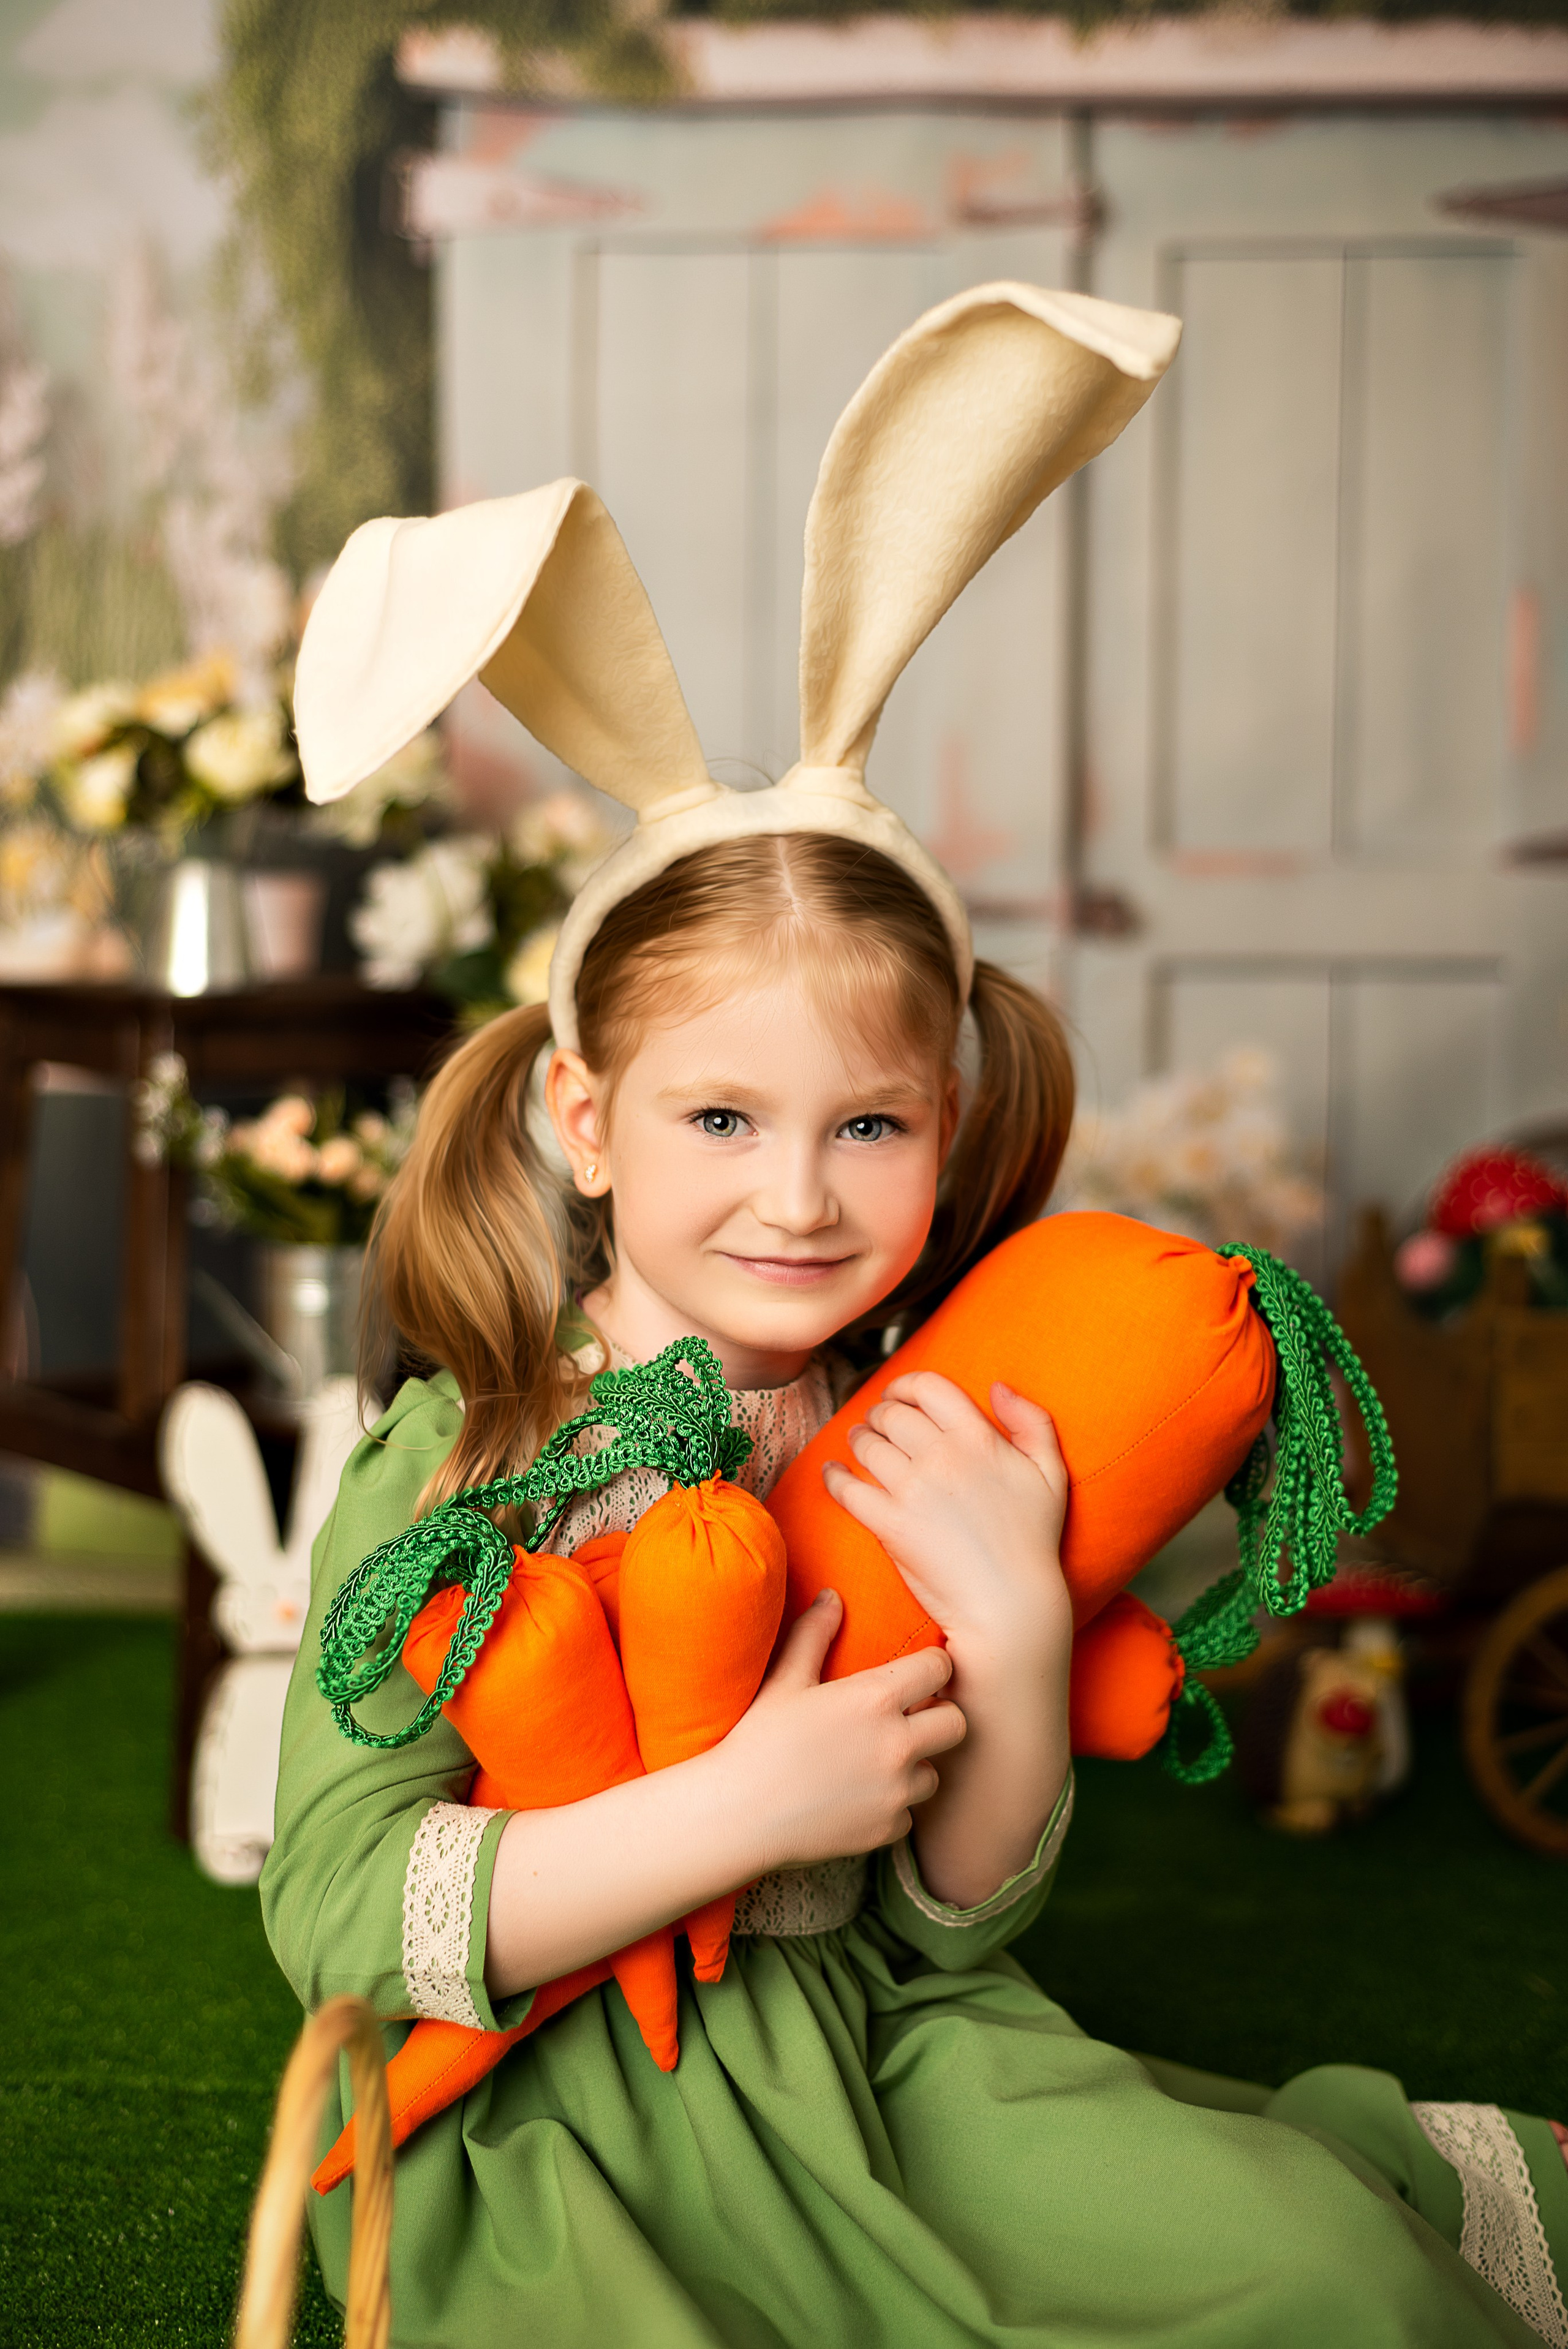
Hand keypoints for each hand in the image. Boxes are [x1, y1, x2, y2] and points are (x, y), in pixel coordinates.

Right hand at [716, 1590, 965, 1869]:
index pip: (940, 1668)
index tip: (916, 1673)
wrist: (737, 1815)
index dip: (931, 1667)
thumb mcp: (785, 1681)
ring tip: (878, 1761)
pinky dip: (892, 1806)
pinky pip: (908, 1814)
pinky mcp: (887, 1829)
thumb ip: (814, 1634)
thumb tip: (832, 1597)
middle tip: (910, 1717)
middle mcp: (897, 1745)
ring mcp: (896, 1792)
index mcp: (875, 1699)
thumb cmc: (758, 1742)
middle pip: (956, 1723)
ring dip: (915, 1764)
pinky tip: (858, 1797)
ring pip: (935, 1772)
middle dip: (938, 1715)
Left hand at [822, 1375, 1069, 1658]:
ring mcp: (913, 1491)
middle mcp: (942, 1457)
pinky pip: (847, 1488)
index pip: (928, 1387)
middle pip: (891, 1414)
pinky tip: (834, 1473)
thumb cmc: (1033, 1541)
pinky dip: (834, 1477)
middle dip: (879, 1414)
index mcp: (979, 1437)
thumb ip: (1031, 1421)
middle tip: (877, 1424)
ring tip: (860, 1445)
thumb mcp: (1051, 1473)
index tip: (898, 1395)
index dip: (905, 1384)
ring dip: (858, 1440)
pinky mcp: (890, 1525)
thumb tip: (997, 1387)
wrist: (1011, 1605)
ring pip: (866, 1445)